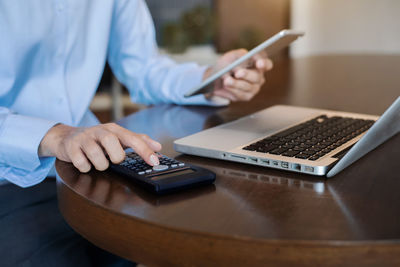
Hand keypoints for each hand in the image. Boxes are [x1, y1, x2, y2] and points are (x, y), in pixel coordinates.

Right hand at [39, 123, 161, 172]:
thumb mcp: (118, 137)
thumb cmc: (97, 140)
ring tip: (99, 163)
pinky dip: (85, 167)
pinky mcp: (71, 147)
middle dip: (115, 156)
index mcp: (114, 129)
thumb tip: (157, 147)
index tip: (154, 161)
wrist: (66, 137)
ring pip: (96, 155)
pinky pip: (81, 162)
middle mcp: (99, 131)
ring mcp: (84, 138)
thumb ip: (138, 141)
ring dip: (100, 164)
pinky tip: (86, 163)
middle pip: (112, 141)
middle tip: (113, 160)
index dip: (145, 150)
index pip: (133, 138)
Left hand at [204, 49, 272, 101]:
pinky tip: (225, 86)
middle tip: (238, 73)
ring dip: (236, 83)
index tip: (259, 63)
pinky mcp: (246, 96)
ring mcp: (254, 88)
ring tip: (226, 80)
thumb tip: (244, 59)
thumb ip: (239, 55)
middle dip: (247, 75)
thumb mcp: (231, 56)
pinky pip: (241, 94)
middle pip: (257, 77)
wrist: (216, 78)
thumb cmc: (226, 64)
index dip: (264, 64)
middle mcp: (259, 77)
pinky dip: (232, 90)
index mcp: (258, 64)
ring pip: (248, 87)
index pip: (267, 64)